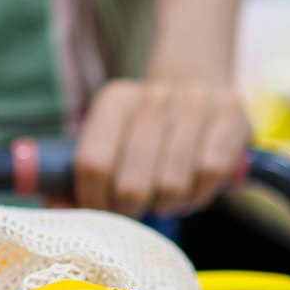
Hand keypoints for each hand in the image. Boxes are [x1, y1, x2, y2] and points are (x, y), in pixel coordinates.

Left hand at [74, 78, 249, 216]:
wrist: (197, 79)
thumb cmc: (144, 127)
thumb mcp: (108, 137)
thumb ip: (78, 174)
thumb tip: (56, 209)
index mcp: (116, 99)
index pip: (93, 166)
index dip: (93, 202)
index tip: (101, 211)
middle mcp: (155, 96)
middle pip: (131, 185)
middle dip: (131, 209)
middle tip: (136, 206)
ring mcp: (197, 104)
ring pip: (172, 186)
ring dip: (167, 203)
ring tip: (165, 195)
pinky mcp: (233, 118)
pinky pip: (210, 175)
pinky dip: (199, 193)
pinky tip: (193, 186)